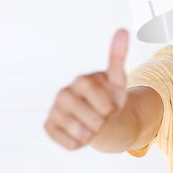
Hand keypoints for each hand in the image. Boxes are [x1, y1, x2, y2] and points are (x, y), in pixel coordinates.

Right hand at [44, 29, 128, 148]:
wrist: (103, 119)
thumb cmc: (111, 97)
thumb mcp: (118, 79)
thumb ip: (119, 57)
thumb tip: (123, 30)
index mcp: (80, 81)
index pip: (95, 97)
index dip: (107, 105)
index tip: (110, 105)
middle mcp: (63, 94)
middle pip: (89, 117)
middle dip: (102, 121)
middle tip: (103, 116)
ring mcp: (54, 110)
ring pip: (79, 132)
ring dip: (93, 133)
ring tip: (94, 124)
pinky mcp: (49, 127)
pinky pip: (69, 143)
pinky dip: (80, 142)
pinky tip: (82, 132)